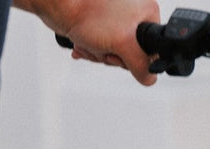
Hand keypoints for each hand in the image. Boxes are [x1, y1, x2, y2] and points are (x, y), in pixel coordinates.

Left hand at [19, 0, 160, 84]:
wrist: (58, 3)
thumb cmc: (87, 13)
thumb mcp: (123, 44)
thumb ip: (141, 65)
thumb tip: (150, 79)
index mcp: (147, 11)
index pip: (151, 51)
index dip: (134, 59)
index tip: (120, 54)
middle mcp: (133, 13)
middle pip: (131, 54)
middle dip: (112, 56)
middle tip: (103, 47)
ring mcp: (116, 18)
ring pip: (114, 52)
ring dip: (99, 54)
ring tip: (89, 42)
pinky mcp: (100, 22)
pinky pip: (101, 46)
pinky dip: (91, 48)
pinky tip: (82, 43)